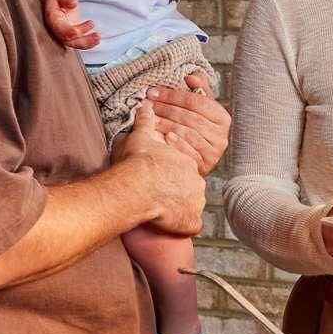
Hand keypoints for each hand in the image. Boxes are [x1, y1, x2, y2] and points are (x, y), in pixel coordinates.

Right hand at [42, 0, 98, 51]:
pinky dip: (88, 42)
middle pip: (67, 40)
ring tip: (98, 36)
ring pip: (74, 43)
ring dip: (87, 43)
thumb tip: (73, 3)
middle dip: (82, 41)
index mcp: (52, 19)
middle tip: (96, 35)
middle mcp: (57, 29)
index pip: (59, 29)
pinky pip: (79, 41)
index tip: (79, 30)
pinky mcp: (72, 34)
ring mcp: (64, 33)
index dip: (69, 32)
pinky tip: (96, 38)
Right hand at [121, 109, 205, 236]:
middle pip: (192, 186)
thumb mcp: (140, 137)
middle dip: (179, 189)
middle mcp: (196, 181)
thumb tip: (145, 107)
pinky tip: (171, 225)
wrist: (135, 187)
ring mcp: (195, 202)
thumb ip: (145, 123)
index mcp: (186, 161)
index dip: (172, 171)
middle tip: (161, 193)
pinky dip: (183, 226)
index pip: (185, 166)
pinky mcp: (190, 221)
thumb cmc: (136, 162)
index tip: (161, 175)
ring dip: (182, 208)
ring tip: (165, 210)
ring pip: (193, 206)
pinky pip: (192, 226)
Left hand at [143, 74, 229, 176]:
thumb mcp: (200, 109)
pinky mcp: (206, 164)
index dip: (172, 95)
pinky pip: (190, 152)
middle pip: (190, 117)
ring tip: (149, 119)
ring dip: (166, 124)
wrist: (198, 160)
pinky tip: (164, 138)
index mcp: (222, 117)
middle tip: (146, 104)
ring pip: (188, 132)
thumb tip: (191, 76)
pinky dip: (177, 143)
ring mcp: (214, 151)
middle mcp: (221, 134)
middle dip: (165, 109)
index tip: (152, 92)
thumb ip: (199, 90)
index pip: (195, 101)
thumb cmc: (196, 130)